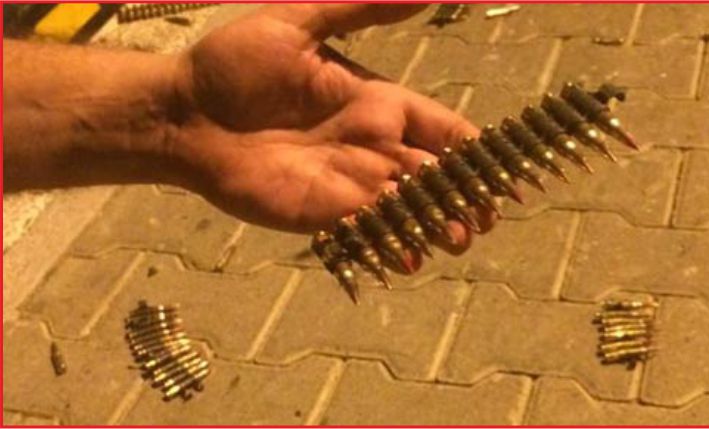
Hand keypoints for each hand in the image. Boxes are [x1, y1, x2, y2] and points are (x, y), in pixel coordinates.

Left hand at [168, 4, 489, 249]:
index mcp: (379, 103)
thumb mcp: (298, 21)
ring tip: (459, 238)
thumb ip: (361, 8)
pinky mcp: (322, 213)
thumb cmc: (234, 65)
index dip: (477, 149)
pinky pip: (368, 233)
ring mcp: (350, 183)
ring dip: (438, 225)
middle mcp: (373, 146)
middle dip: (467, 197)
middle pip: (437, 178)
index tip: (506, 166)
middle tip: (487, 216)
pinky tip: (411, 256)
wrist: (183, 112)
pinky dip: (393, 246)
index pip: (443, 130)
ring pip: (410, 210)